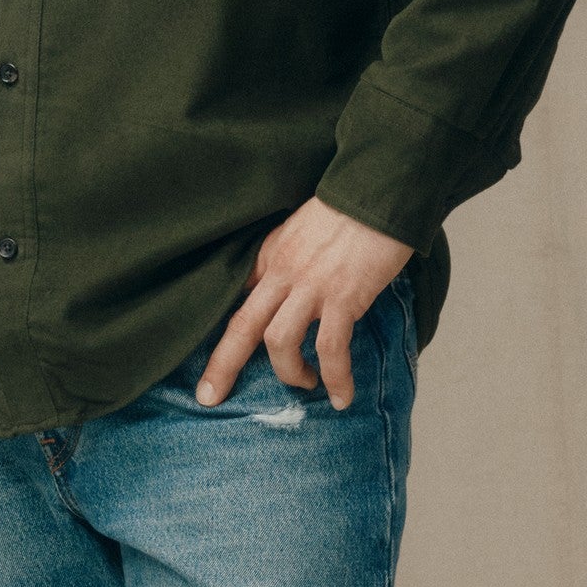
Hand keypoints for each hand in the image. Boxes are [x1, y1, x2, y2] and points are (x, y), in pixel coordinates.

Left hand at [195, 198, 413, 411]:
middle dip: (222, 364)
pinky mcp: (344, 296)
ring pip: (279, 341)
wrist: (377, 189)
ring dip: (288, 372)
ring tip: (305, 383)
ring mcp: (311, 285)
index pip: (235, 296)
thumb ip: (288, 259)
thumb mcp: (301, 229)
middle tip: (209, 397)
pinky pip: (331, 348)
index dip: (220, 329)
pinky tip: (343, 397)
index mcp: (270, 255)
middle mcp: (283, 272)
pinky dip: (335, 378)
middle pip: (242, 325)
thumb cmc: (347, 210)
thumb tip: (287, 292)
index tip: (209, 357)